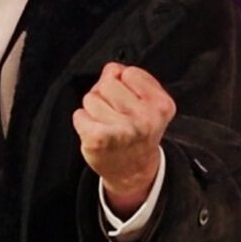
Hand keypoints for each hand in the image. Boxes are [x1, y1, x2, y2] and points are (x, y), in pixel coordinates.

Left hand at [72, 62, 175, 217]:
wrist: (133, 171)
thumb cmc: (138, 134)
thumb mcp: (149, 104)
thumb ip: (133, 81)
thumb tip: (112, 69)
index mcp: (161, 105)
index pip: (129, 72)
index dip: (124, 83)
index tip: (130, 101)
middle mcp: (145, 118)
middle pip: (107, 83)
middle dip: (106, 95)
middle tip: (116, 114)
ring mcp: (122, 130)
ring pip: (91, 99)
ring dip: (94, 110)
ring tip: (107, 124)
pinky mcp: (99, 140)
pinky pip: (79, 115)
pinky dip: (83, 122)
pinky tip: (96, 132)